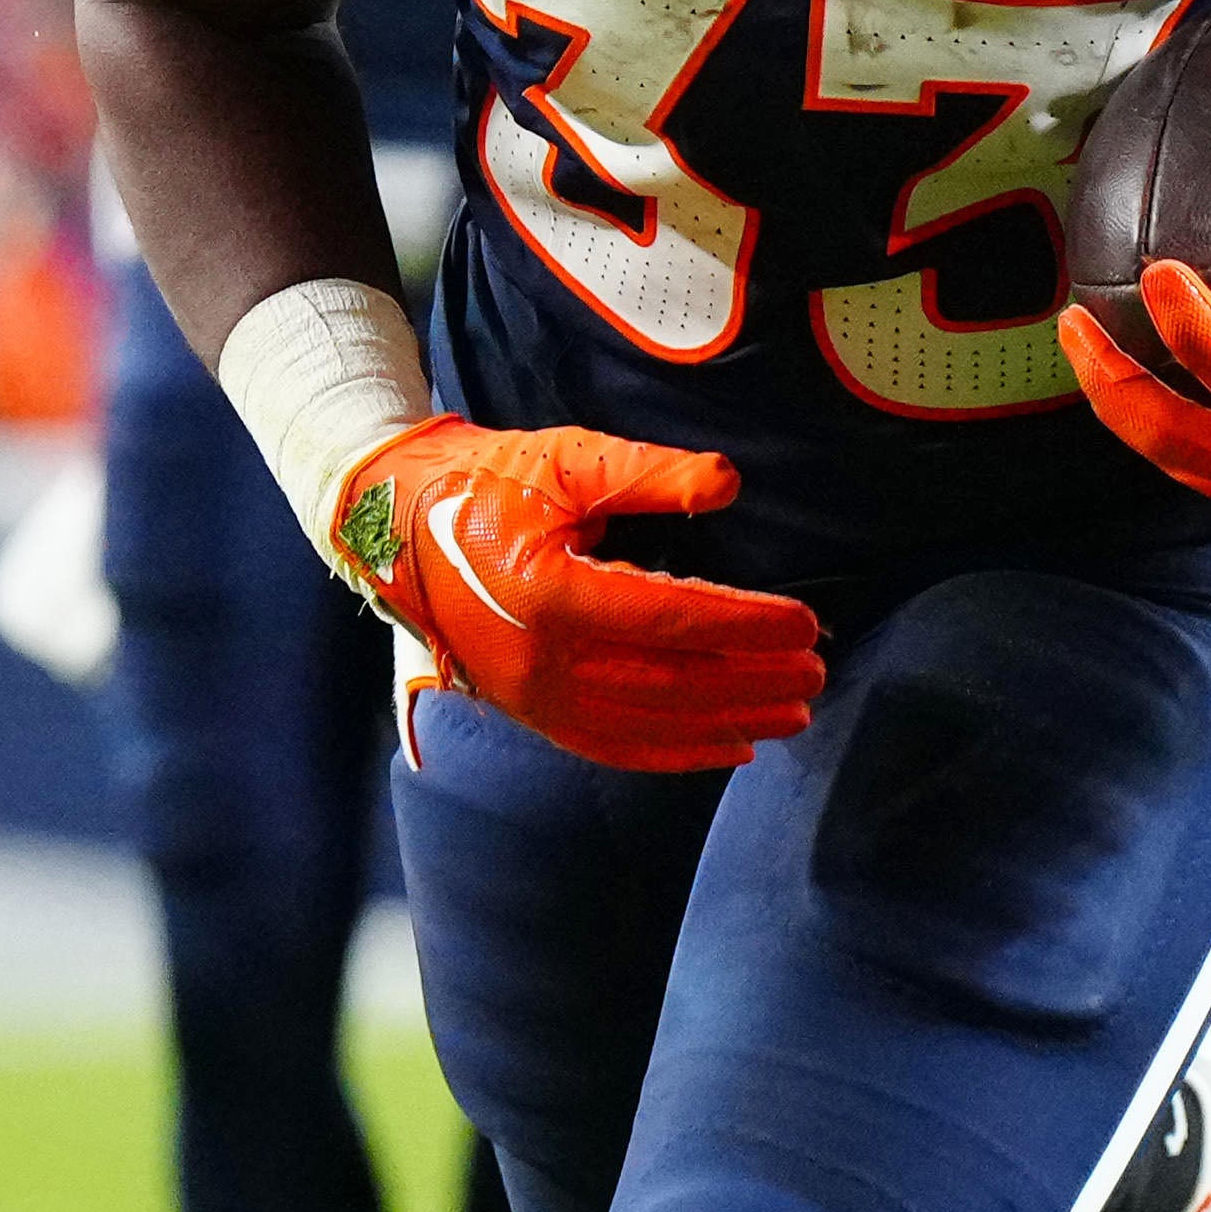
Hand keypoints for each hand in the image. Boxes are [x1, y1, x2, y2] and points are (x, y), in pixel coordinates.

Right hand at [326, 417, 826, 771]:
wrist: (394, 523)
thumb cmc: (486, 481)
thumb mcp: (565, 459)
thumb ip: (648, 474)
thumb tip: (727, 484)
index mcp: (549, 592)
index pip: (673, 619)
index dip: (746, 625)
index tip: (805, 622)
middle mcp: (539, 659)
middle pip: (671, 682)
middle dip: (753, 681)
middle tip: (816, 671)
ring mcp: (529, 696)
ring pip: (648, 723)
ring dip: (729, 723)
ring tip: (792, 714)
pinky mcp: (526, 712)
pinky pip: (610, 746)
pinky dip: (674, 752)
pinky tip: (729, 747)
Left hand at [1057, 182, 1210, 593]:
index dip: (1189, 325)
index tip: (1157, 271)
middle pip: (1165, 437)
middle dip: (1109, 380)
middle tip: (1071, 319)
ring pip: (1170, 459)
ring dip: (1122, 405)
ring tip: (1086, 347)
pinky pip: (1198, 466)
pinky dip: (1163, 423)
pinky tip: (1150, 376)